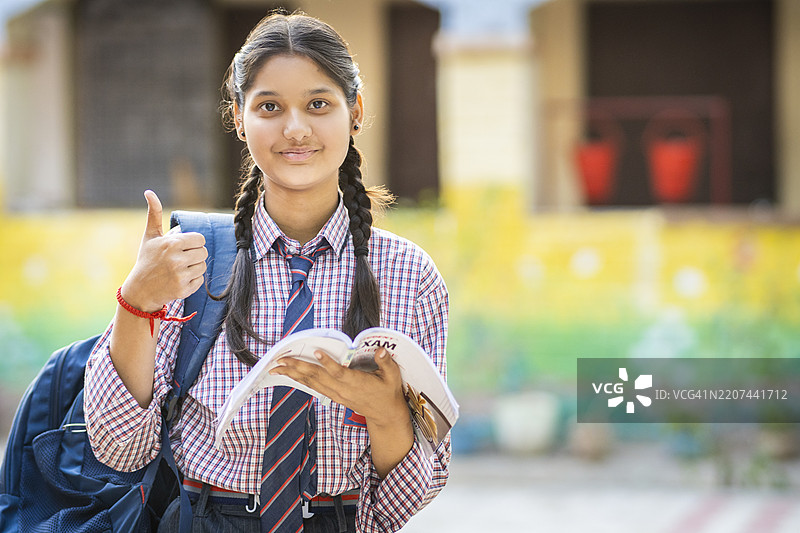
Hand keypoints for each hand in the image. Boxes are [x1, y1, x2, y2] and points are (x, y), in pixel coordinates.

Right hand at [120, 190, 207, 311]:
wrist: (139, 290)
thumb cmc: (147, 259)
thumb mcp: (150, 236)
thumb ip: (154, 213)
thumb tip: (149, 192)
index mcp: (171, 243)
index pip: (200, 239)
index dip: (193, 242)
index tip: (182, 247)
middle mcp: (176, 259)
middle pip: (204, 252)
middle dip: (194, 254)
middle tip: (181, 258)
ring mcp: (180, 275)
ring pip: (203, 266)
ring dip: (194, 267)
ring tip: (179, 269)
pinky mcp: (183, 289)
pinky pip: (200, 280)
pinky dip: (193, 280)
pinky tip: (179, 279)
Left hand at [271, 348, 408, 427]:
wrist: (385, 414)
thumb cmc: (388, 392)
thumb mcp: (393, 376)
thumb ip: (386, 362)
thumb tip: (380, 350)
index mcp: (357, 383)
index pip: (339, 372)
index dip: (327, 363)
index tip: (316, 352)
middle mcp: (343, 390)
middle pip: (318, 378)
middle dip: (298, 367)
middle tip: (281, 359)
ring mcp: (337, 394)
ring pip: (312, 383)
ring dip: (294, 374)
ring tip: (277, 367)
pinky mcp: (334, 396)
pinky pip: (314, 387)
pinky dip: (300, 380)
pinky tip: (290, 374)